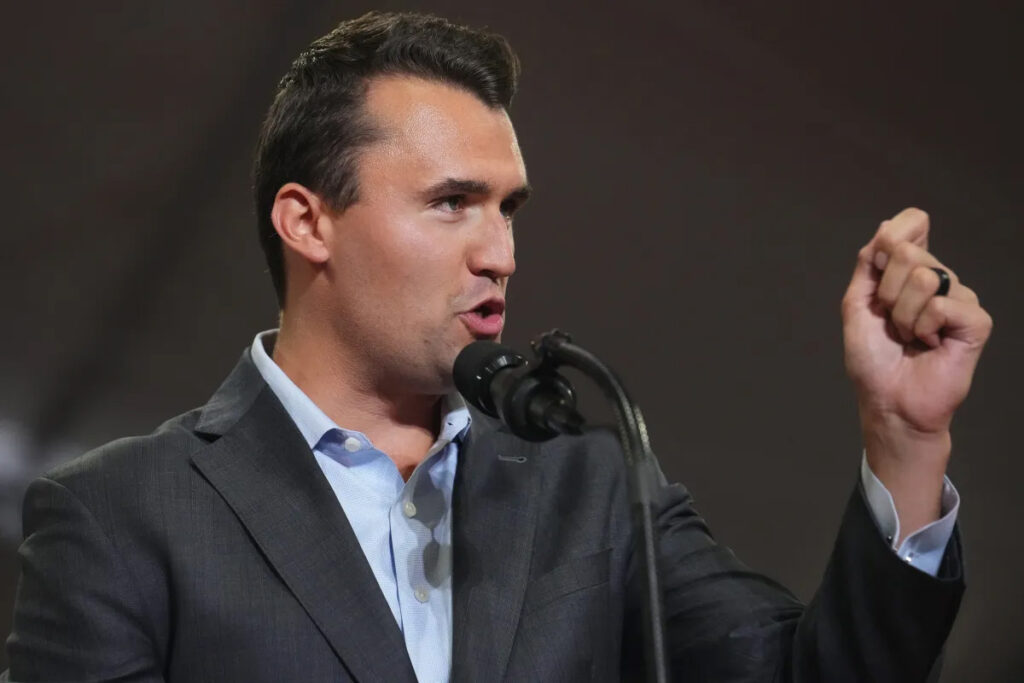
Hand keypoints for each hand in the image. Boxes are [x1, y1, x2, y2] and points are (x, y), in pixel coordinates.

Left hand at [841, 208, 991, 539]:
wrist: (887, 400)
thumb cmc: (873, 359)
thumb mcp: (858, 305)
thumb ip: (869, 265)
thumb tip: (886, 226)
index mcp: (910, 271)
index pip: (912, 222)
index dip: (895, 234)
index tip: (880, 263)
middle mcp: (939, 279)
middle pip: (909, 252)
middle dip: (886, 292)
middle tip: (890, 322)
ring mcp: (960, 298)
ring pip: (925, 279)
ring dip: (902, 315)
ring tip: (908, 337)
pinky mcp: (975, 321)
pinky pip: (942, 305)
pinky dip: (923, 327)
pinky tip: (928, 345)